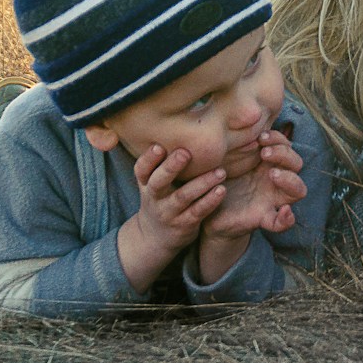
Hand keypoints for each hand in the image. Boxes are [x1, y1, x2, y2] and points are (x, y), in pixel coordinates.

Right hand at [115, 145, 227, 291]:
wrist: (155, 237)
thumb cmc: (162, 198)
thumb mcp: (155, 182)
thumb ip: (166, 161)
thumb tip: (188, 126)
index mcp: (147, 183)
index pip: (141, 170)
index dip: (148, 159)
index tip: (159, 146)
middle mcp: (154, 197)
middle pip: (158, 182)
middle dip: (170, 168)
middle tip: (185, 153)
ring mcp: (168, 212)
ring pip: (182, 197)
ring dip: (201, 184)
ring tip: (220, 172)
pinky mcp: (184, 224)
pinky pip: (197, 212)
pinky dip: (209, 201)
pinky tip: (221, 190)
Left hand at [197, 131, 308, 282]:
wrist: (205, 211)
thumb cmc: (216, 179)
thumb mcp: (224, 159)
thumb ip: (231, 143)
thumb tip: (230, 116)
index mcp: (266, 164)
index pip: (286, 147)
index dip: (280, 139)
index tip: (261, 137)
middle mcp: (274, 180)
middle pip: (296, 163)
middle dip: (284, 154)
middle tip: (264, 153)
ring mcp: (272, 199)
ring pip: (299, 189)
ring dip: (290, 179)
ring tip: (272, 175)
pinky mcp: (264, 217)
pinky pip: (282, 222)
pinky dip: (287, 218)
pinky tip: (284, 211)